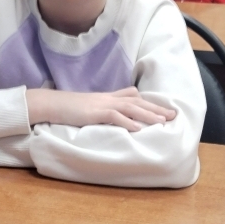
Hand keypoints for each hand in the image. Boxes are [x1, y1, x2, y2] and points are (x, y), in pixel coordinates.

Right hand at [25, 87, 175, 132]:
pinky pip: (115, 116)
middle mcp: (108, 98)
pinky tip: (139, 129)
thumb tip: (111, 115)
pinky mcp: (95, 113)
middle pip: (137, 101)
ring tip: (162, 122)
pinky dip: (128, 122)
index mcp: (106, 97)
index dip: (147, 102)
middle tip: (172, 115)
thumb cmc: (67, 108)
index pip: (131, 95)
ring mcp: (102, 104)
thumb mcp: (88, 107)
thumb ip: (100, 109)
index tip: (161, 108)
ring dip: (148, 115)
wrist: (52, 104)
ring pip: (131, 107)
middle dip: (156, 108)